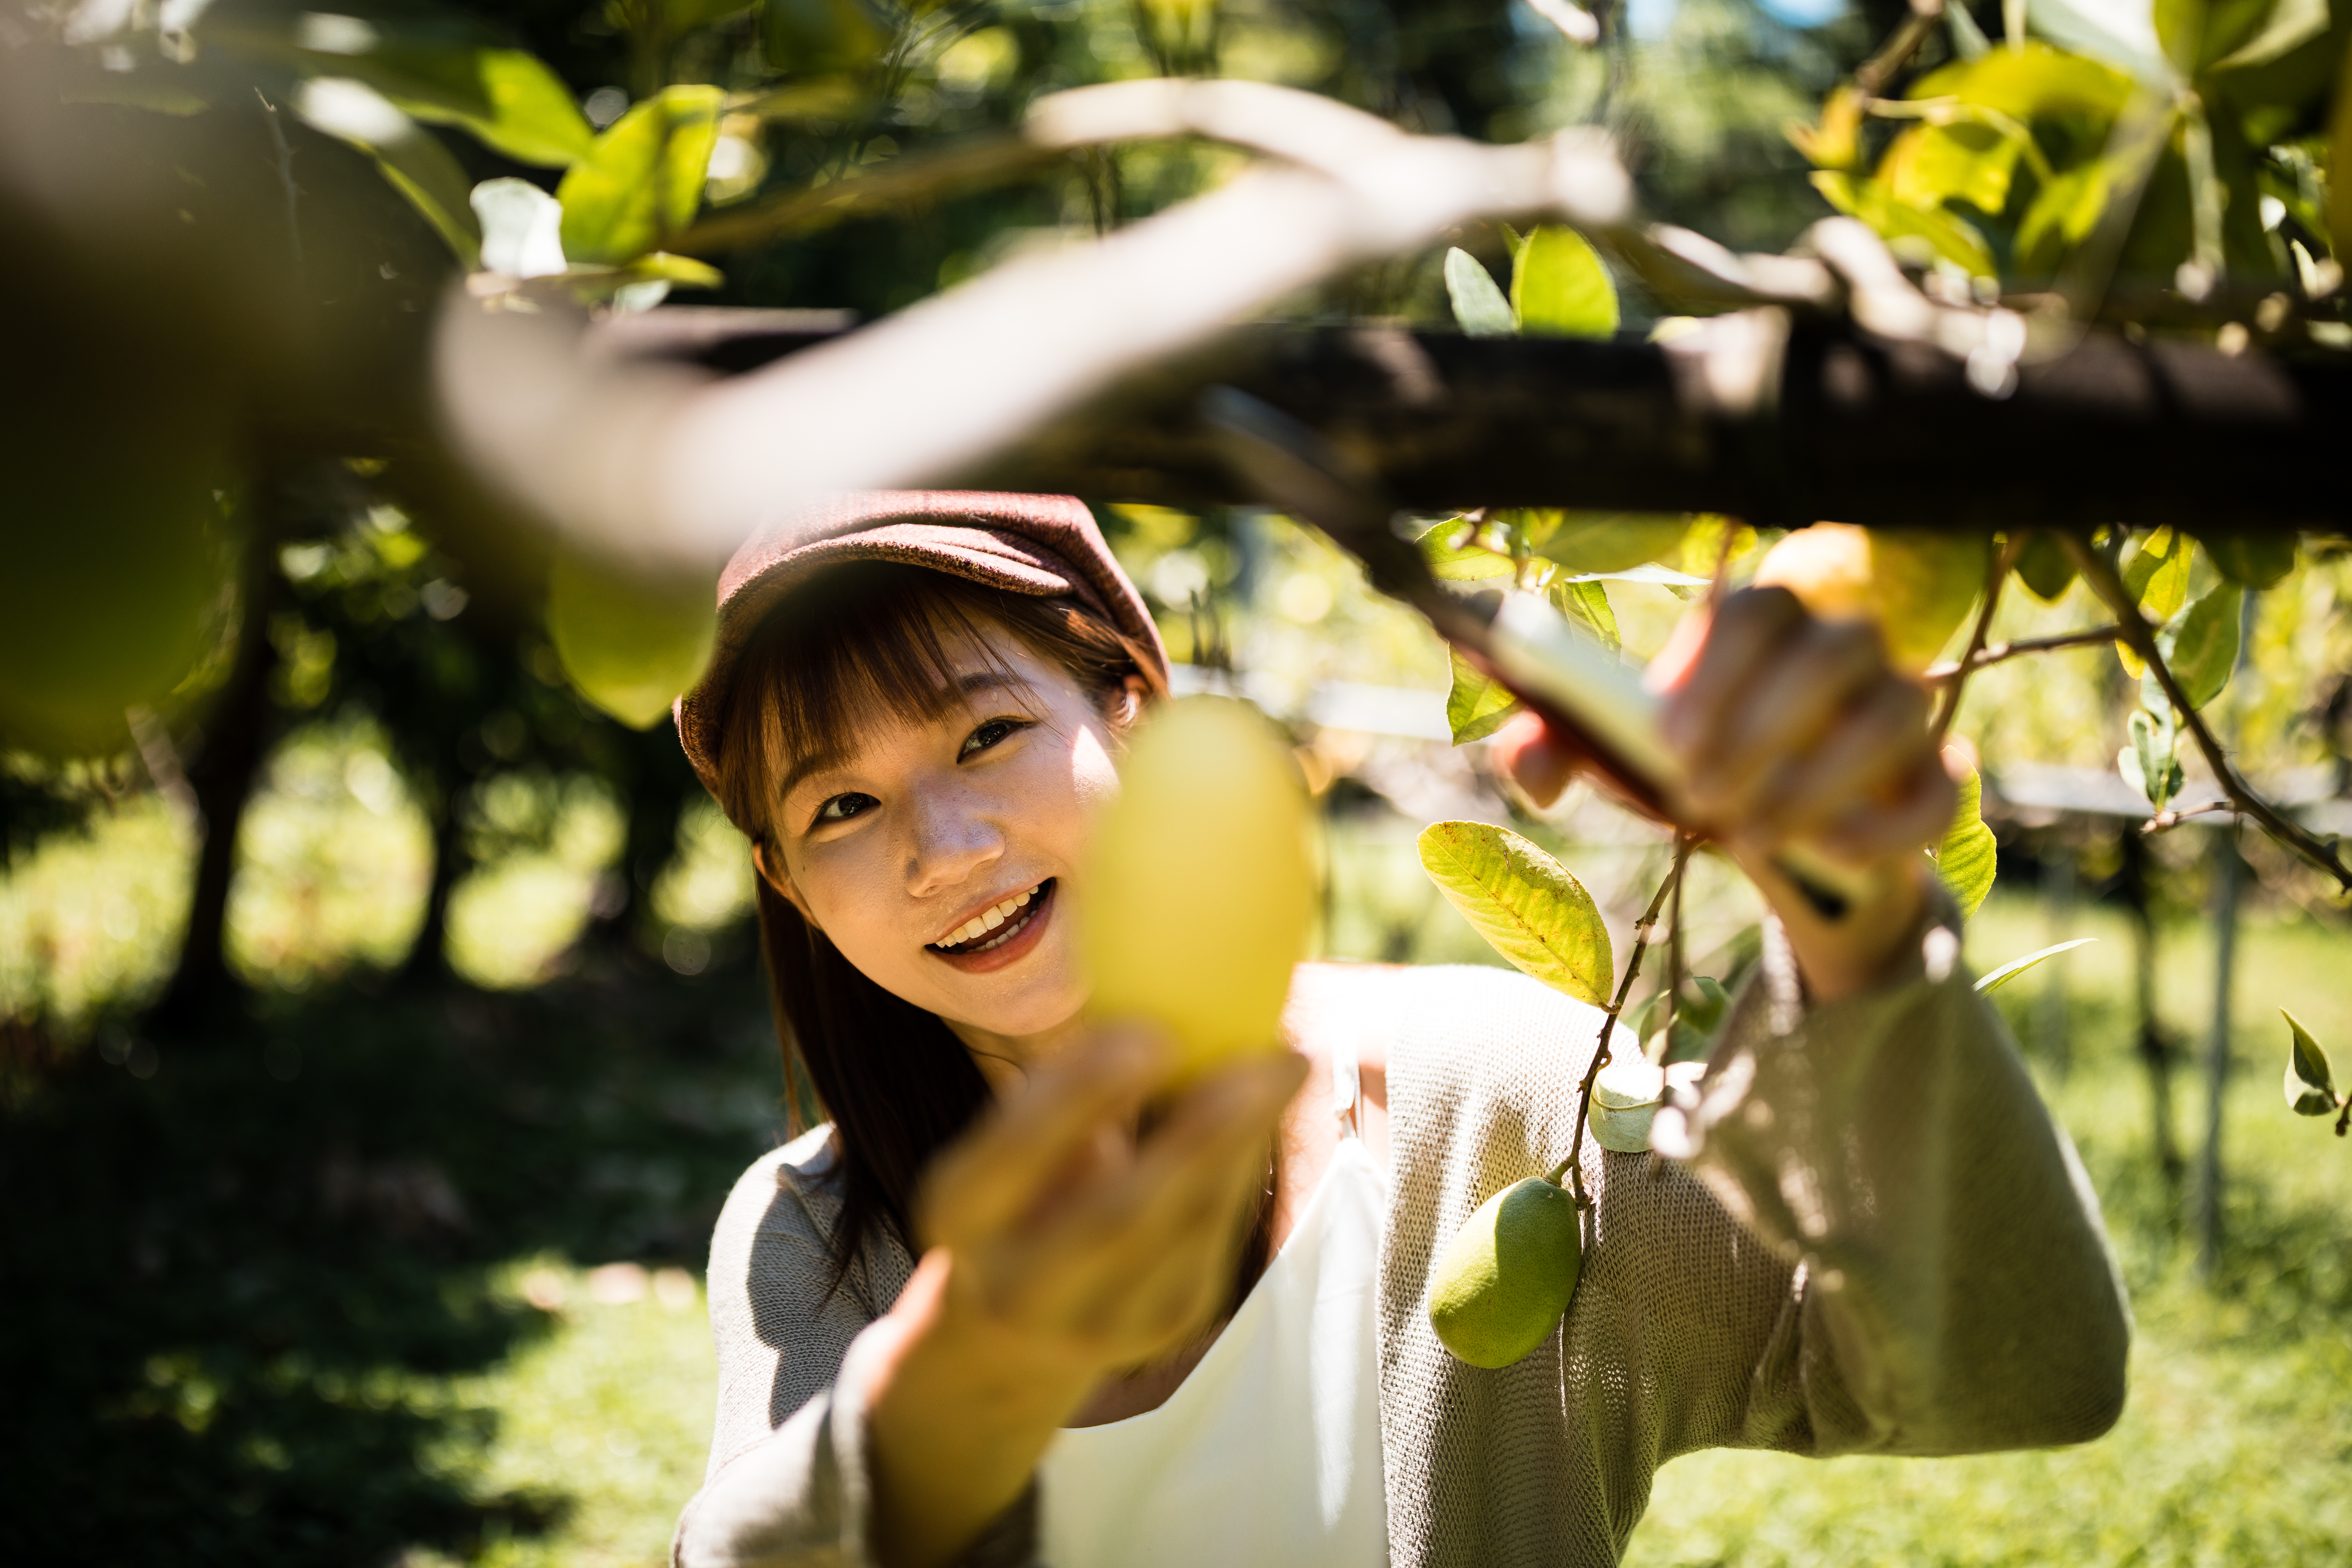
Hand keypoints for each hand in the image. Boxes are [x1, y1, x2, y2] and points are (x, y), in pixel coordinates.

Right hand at [863, 1030, 1304, 1567]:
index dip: (1079, 1096)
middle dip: (1200, 1133)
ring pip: (1184, 1230)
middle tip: (1267, 1055)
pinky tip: (1268, 1111)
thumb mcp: (998, 1153)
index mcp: (958, 1218)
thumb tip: (1144, 991)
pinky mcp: (1160, 1328)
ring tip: (1284, 1064)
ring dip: (1244, 1142)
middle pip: (1119, 1214)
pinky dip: (1243, 1168)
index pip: (1012, 1156)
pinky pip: (1211, 1239)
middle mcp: (1018, 1284)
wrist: (1004, 1340)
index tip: (1148, 1031)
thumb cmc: (1010, 1197)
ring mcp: (1095, 1323)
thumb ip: (1056, 1097)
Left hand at [1494, 587, 1954, 997]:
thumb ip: (1559, 747)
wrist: (1772, 836)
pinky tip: (1831, 850)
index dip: (1716, 666)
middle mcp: (1844, 650)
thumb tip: (1527, 760)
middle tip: (1697, 794)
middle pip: (1831, 650)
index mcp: (1765, 627)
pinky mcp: (1933, 779)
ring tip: (1748, 835)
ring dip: (1818, 776)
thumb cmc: (1692, 768)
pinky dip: (1890, 824)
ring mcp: (1899, 710)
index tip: (1666, 737)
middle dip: (1761, 724)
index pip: (1758, 608)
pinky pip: (1939, 790)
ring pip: (1895, 712)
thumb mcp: (1619, 759)